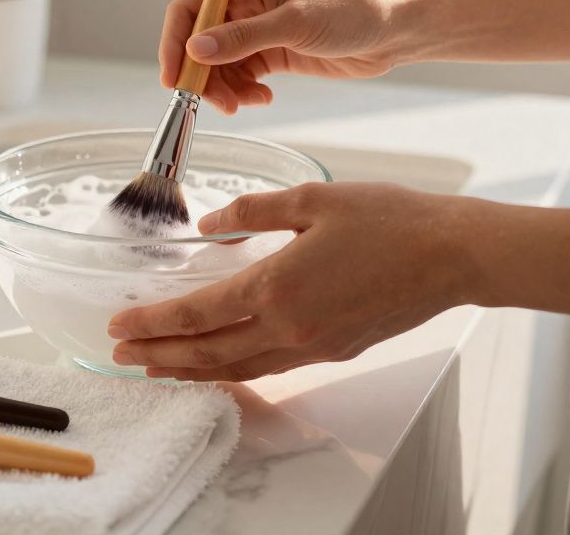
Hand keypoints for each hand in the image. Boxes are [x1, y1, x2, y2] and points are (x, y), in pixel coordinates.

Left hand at [106, 183, 480, 381]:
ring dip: (190, 370)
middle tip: (120, 355)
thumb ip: (252, 212)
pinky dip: (233, 371)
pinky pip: (268, 368)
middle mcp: (288, 328)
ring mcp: (311, 347)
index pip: (196, 314)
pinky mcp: (332, 352)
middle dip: (158, 355)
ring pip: (236, 369)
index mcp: (276, 287)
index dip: (152, 322)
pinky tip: (219, 365)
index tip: (119, 326)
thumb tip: (210, 224)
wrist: (451, 256)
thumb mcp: (311, 199)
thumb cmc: (387, 220)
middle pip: (207, 352)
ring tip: (156, 368)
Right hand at [160, 0, 408, 112]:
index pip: (191, 9)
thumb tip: (194, 51)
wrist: (395, 29)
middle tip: (217, 103)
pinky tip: (263, 97)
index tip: (174, 78)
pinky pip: (240, 76)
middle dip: (202, 75)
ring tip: (247, 103)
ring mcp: (257, 30)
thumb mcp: (294, 23)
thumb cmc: (352, 9)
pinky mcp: (272, 53)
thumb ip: (242, 38)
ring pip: (218, 65)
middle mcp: (245, 3)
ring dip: (224, 89)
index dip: (175, 43)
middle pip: (199, 43)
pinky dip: (243, 92)